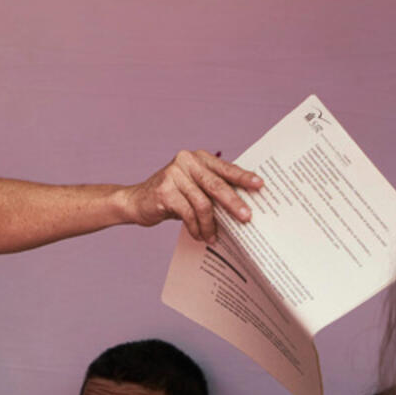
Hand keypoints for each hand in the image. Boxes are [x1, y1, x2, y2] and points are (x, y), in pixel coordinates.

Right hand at [124, 150, 261, 241]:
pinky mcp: (164, 191)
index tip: (260, 185)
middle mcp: (186, 161)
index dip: (243, 177)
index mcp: (198, 158)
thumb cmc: (171, 196)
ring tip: (213, 236)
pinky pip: (188, 213)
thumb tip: (243, 206)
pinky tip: (199, 235)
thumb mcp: (193, 187)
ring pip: (202, 203)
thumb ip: (212, 189)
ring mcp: (173, 175)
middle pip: (216, 184)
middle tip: (246, 217)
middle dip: (233, 203)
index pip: (225, 168)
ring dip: (210, 224)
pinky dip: (196, 227)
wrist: (135, 201)